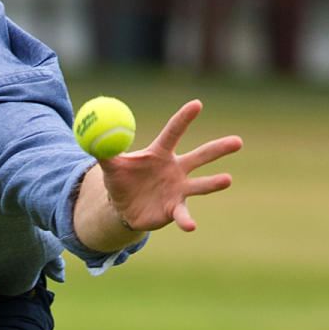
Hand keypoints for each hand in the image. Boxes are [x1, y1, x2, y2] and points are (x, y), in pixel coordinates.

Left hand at [101, 99, 242, 231]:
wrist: (123, 207)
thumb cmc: (120, 180)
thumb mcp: (109, 165)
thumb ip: (103, 149)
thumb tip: (90, 133)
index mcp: (159, 153)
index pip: (174, 132)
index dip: (184, 119)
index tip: (197, 103)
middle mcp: (175, 169)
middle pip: (199, 156)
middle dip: (218, 149)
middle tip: (238, 141)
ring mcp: (178, 190)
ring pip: (201, 184)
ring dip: (213, 183)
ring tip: (227, 179)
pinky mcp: (175, 209)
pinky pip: (183, 214)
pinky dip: (186, 220)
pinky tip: (191, 225)